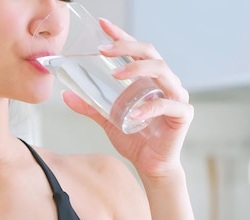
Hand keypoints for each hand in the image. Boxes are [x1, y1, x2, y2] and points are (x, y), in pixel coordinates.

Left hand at [61, 18, 193, 178]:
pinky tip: (134, 113)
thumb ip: (90, 106)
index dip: (121, 36)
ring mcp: (176, 96)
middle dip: (126, 47)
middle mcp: (164, 82)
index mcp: (148, 79)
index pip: (136, 50)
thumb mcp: (107, 119)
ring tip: (115, 75)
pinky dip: (150, 108)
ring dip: (137, 69)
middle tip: (103, 49)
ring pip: (163, 71)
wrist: (150, 165)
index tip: (103, 25)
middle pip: (150, 53)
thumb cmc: (135, 139)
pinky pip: (168, 105)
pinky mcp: (183, 114)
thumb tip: (66, 94)